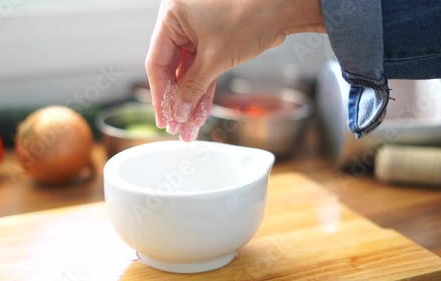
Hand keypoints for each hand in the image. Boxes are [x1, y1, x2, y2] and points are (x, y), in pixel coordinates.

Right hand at [145, 0, 324, 140]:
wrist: (283, 8)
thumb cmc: (250, 16)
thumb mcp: (215, 58)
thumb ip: (193, 87)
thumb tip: (179, 111)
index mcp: (172, 18)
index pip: (157, 63)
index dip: (159, 95)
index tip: (163, 118)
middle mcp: (181, 23)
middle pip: (172, 70)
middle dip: (177, 102)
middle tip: (176, 127)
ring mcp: (197, 32)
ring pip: (189, 73)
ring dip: (190, 100)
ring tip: (189, 126)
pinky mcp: (213, 41)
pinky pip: (203, 69)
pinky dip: (204, 89)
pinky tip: (200, 112)